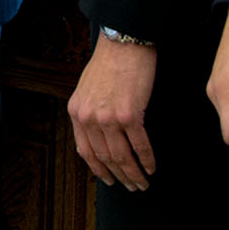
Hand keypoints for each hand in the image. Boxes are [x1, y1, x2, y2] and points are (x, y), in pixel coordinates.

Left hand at [69, 33, 159, 189]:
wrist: (123, 42)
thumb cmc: (109, 63)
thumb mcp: (86, 89)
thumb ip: (88, 113)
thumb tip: (94, 139)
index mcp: (76, 112)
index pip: (85, 152)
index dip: (99, 171)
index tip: (109, 181)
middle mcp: (89, 118)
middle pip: (105, 158)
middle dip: (120, 177)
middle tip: (132, 187)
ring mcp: (108, 118)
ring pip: (122, 157)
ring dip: (134, 174)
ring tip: (143, 183)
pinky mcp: (129, 114)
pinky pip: (140, 145)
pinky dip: (147, 160)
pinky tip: (152, 167)